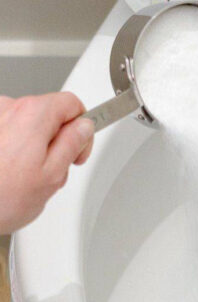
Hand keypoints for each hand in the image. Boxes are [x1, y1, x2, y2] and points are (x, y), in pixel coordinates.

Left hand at [0, 93, 93, 233]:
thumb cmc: (1, 197)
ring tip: (29, 178)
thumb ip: (74, 144)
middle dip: (58, 142)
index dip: (82, 128)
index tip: (79, 150)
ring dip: (36, 149)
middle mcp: (9, 108)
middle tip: (54, 171)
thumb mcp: (53, 174)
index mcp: (33, 114)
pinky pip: (10, 134)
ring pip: (30, 126)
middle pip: (50, 115)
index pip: (72, 104)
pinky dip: (16, 151)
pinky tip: (12, 174)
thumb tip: (84, 128)